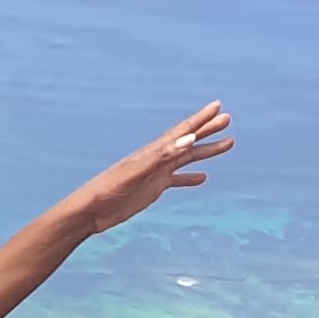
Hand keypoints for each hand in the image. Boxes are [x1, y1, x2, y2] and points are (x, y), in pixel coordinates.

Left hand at [58, 102, 233, 236]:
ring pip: (187, 158)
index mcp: (153, 151)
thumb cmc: (108, 189)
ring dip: (206, 151)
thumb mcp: (136, 172)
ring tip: (228, 143)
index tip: (218, 106)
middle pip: (188, 140)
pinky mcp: (153, 188)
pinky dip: (190, 177)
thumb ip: (161, 156)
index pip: (182, 131)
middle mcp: (156, 158)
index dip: (201, 118)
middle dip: (208, 129)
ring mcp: (156, 173)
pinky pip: (176, 179)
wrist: (90, 211)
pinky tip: (203, 178)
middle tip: (228, 118)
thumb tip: (188, 139)